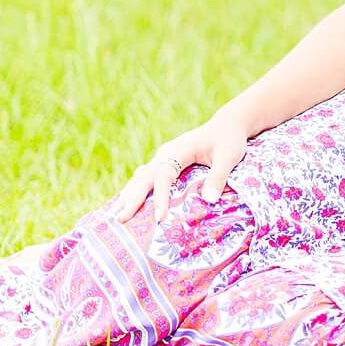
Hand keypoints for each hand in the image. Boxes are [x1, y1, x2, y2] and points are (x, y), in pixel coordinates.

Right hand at [106, 106, 249, 223]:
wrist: (226, 126)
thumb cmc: (229, 141)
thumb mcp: (229, 156)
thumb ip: (218, 176)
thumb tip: (209, 201)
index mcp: (179, 149)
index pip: (164, 175)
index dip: (160, 196)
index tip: (159, 218)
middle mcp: (167, 153)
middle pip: (145, 177)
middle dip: (132, 198)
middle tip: (120, 219)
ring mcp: (164, 158)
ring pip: (141, 177)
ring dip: (129, 195)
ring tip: (115, 214)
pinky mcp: (166, 164)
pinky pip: (147, 178)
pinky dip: (136, 190)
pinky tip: (125, 202)